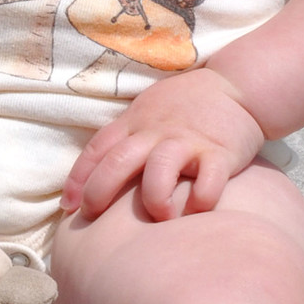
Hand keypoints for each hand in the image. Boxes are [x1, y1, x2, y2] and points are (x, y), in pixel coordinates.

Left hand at [61, 67, 264, 221]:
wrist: (236, 86)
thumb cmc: (185, 105)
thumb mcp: (147, 111)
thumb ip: (126, 137)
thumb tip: (97, 173)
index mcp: (135, 123)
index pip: (98, 149)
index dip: (78, 177)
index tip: (67, 206)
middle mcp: (156, 132)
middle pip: (119, 161)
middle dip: (100, 191)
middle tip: (94, 217)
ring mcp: (187, 142)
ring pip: (160, 169)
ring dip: (154, 198)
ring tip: (159, 218)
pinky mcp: (220, 153)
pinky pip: (209, 180)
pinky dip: (201, 200)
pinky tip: (197, 212)